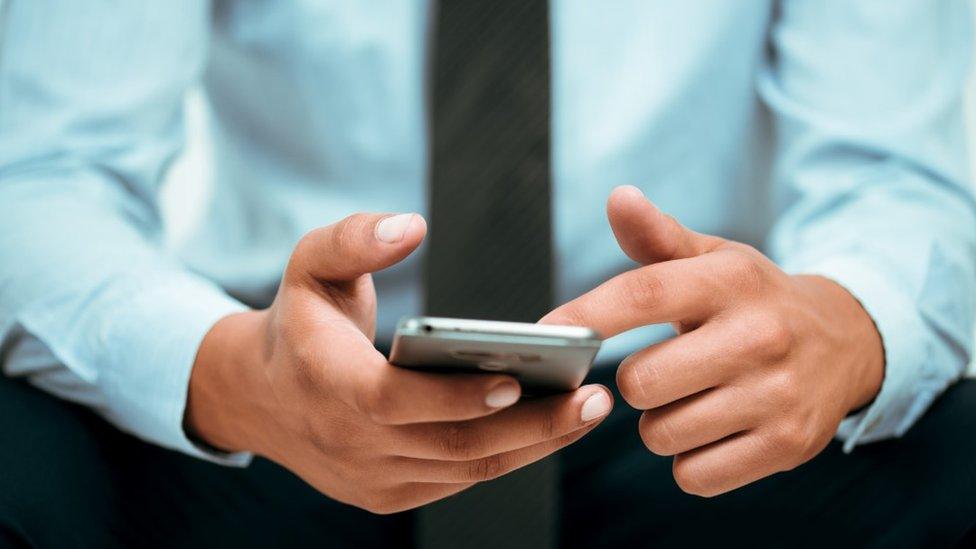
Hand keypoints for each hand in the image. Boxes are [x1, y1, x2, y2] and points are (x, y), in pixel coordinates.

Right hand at [185, 212, 612, 513]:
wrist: (258, 396)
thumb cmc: (298, 320)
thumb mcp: (309, 264)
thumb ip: (354, 238)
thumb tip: (411, 225)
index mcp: (326, 383)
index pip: (396, 402)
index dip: (457, 396)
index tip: (517, 380)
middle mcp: (348, 442)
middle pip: (450, 445)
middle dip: (529, 427)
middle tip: (593, 399)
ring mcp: (370, 478)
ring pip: (464, 469)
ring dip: (532, 445)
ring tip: (589, 411)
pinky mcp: (387, 495)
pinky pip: (458, 480)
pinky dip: (508, 457)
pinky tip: (550, 428)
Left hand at [542, 186, 883, 496]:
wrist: (846, 343)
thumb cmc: (754, 299)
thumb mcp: (714, 258)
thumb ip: (658, 236)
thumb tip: (618, 198)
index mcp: (731, 281)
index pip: (642, 294)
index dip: (586, 315)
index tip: (546, 333)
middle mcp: (760, 336)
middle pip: (639, 382)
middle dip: (634, 382)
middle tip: (660, 371)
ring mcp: (778, 395)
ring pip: (660, 434)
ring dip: (660, 424)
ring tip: (690, 399)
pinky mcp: (788, 446)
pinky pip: (694, 475)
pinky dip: (689, 460)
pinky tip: (713, 431)